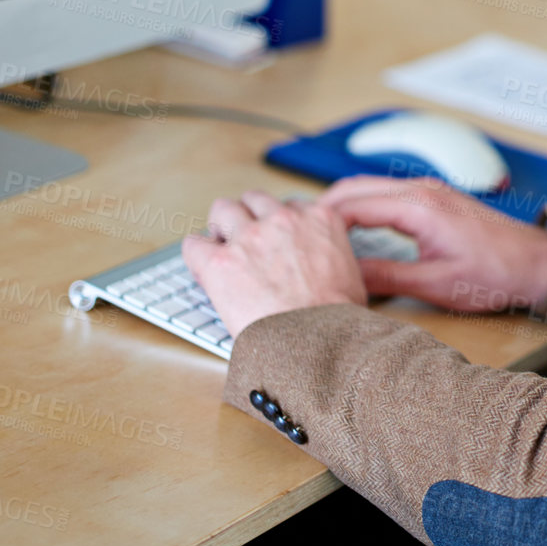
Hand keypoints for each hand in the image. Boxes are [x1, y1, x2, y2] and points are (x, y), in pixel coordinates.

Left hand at [181, 191, 365, 335]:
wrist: (316, 345)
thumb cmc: (336, 321)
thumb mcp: (352, 275)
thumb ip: (333, 256)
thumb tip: (323, 266)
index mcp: (320, 220)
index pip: (291, 205)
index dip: (278, 224)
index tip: (275, 240)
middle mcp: (284, 220)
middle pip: (254, 200)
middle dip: (248, 218)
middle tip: (245, 242)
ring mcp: (250, 238)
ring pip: (223, 209)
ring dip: (222, 228)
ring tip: (223, 251)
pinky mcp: (221, 262)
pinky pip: (194, 245)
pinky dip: (197, 256)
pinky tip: (205, 271)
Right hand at [318, 176, 546, 312]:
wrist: (537, 264)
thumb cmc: (495, 274)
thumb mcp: (435, 284)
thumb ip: (386, 279)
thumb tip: (345, 280)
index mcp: (418, 206)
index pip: (353, 205)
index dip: (320, 224)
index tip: (297, 242)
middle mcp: (421, 189)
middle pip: (355, 188)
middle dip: (322, 210)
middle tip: (296, 236)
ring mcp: (428, 189)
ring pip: (370, 188)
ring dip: (342, 205)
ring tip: (316, 234)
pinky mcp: (435, 197)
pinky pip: (387, 193)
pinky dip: (363, 205)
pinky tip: (352, 229)